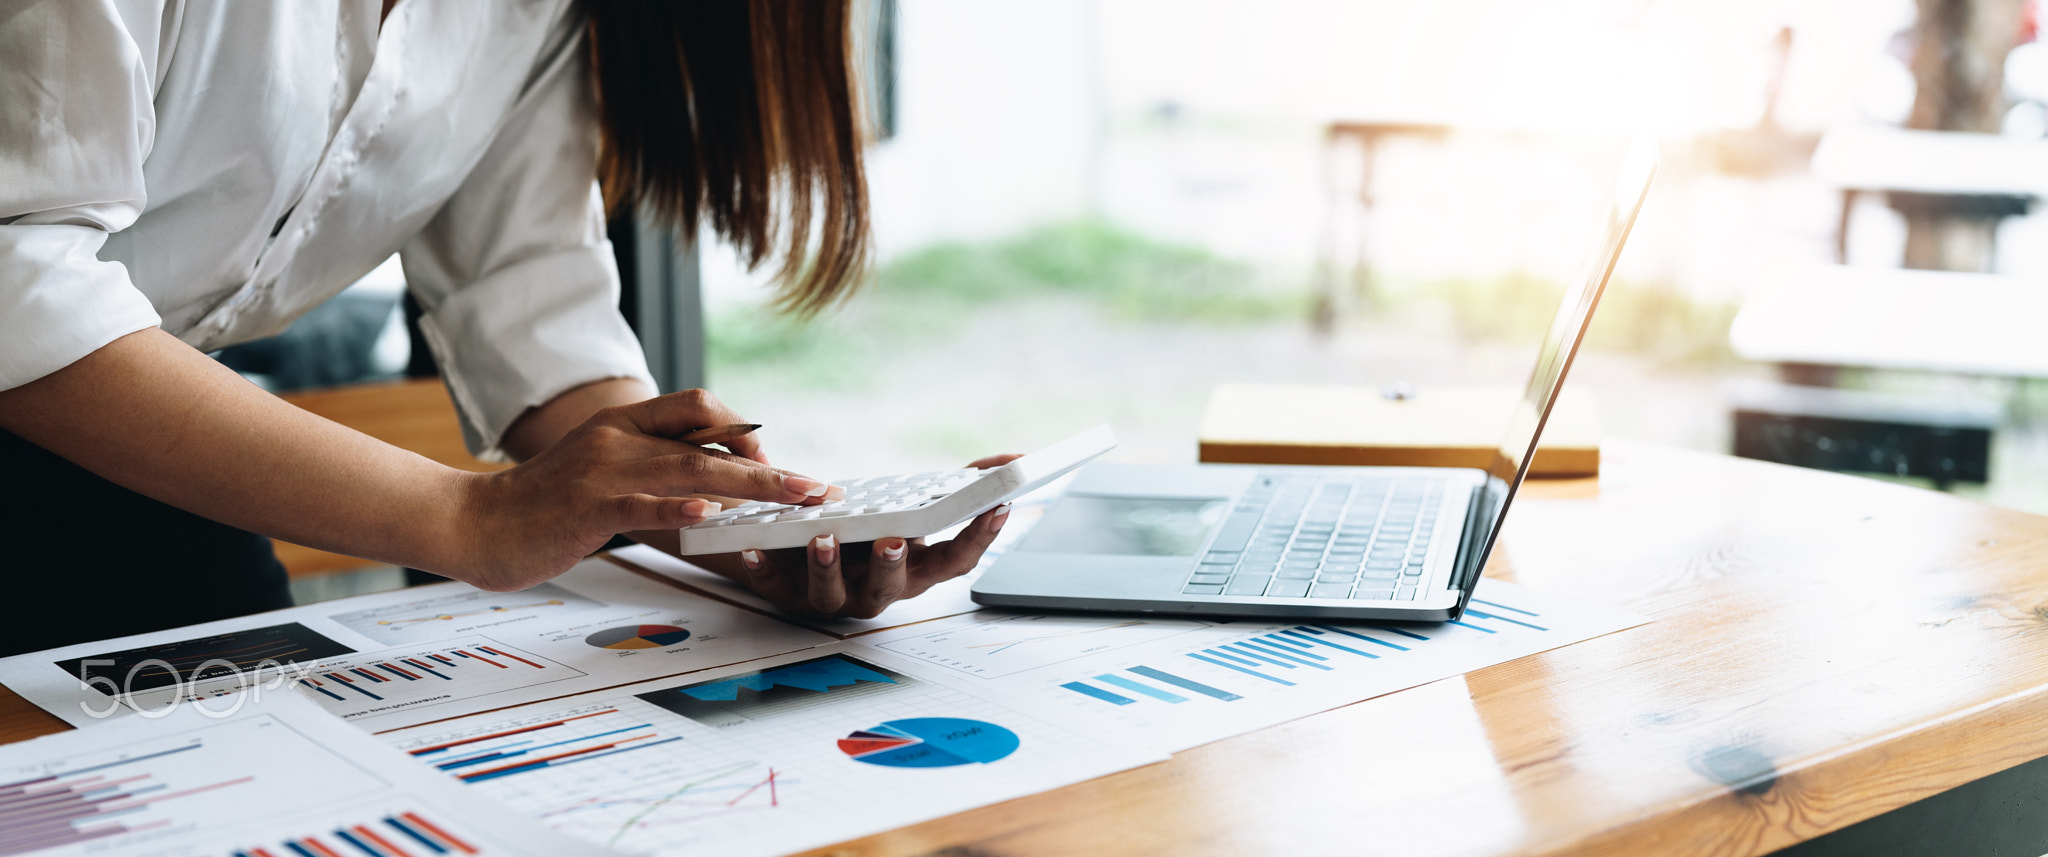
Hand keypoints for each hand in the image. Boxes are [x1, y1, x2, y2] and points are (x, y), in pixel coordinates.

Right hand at [456, 389, 836, 590]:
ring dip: (750, 486)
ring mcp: (603, 472)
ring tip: (793, 499)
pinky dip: (680, 510)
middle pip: (710, 442)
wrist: (474, 524)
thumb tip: (712, 484)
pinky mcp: (587, 508)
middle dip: (770, 467)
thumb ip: (651, 467)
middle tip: (815, 488)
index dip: (745, 430)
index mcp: (624, 423)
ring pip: (690, 471)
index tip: (775, 462)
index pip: (699, 406)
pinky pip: (642, 504)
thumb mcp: (603, 470)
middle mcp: (619, 438)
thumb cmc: (543, 505)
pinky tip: (711, 517)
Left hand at [734, 454, 1023, 618]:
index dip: (979, 538)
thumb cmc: (868, 526)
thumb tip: (1017, 460)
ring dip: (828, 568)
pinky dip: (763, 569)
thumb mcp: (913, 506)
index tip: (997, 507)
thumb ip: (963, 484)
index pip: (956, 561)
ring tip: (823, 540)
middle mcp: (878, 590)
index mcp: (915, 569)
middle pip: (893, 586)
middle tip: (893, 539)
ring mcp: (832, 596)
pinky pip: (773, 587)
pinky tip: (754, 548)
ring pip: (833, 594)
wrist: (803, 548)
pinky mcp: (786, 592)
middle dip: (893, 564)